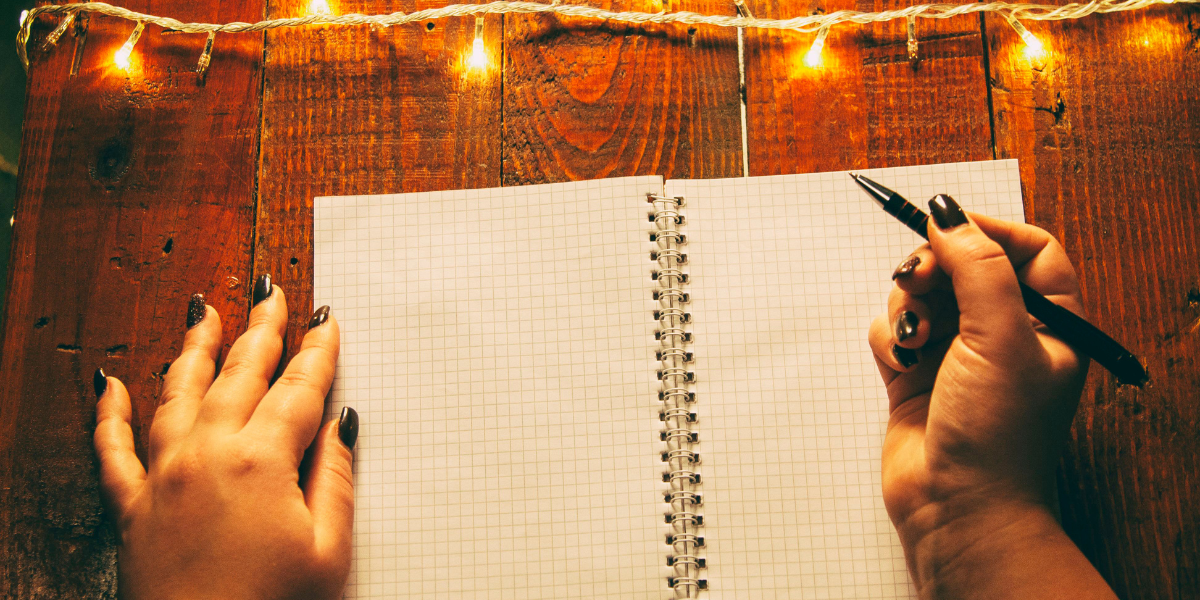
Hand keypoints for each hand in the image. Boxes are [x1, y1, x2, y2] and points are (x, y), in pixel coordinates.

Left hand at [93, 278, 356, 599]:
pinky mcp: (131, 507)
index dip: (318, 351)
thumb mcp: (328, 551)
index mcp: (262, 462)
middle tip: (273, 294)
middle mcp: (207, 455)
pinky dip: (108, 413)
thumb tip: (340, 426)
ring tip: (205, 313)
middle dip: (262, 330)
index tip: (326, 321)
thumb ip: (335, 480)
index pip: (298, 389)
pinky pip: (112, 449)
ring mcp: (163, 477)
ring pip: (177, 393)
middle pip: (240, 375)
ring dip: (194, 348)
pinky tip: (108, 383)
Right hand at [869, 196, 1114, 597]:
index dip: (987, 230)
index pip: (1026, 248)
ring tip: (916, 339)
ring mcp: (957, 353)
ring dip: (909, 305)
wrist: (957, 508)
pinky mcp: (915, 373)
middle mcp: (1004, 333)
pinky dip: (891, 338)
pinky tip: (902, 363)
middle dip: (934, 267)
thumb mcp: (1001, 336)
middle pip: (963, 264)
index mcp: (1049, 322)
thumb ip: (977, 267)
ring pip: (921, 293)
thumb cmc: (998, 435)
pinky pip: (893, 328)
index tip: (946, 224)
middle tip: (917, 279)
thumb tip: (949, 212)